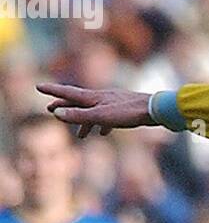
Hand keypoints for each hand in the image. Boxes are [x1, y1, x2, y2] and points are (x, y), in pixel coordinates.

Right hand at [36, 82, 154, 137]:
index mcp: (93, 98)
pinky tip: (104, 133)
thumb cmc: (128, 113)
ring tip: (80, 135)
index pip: (68, 93)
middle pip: (78, 102)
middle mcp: (101, 98)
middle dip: (64, 106)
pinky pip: (108, 117)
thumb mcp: (101, 117)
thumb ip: (79, 116)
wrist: (155, 109)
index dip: (53, 92)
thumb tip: (57, 114)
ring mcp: (113, 104)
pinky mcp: (124, 111)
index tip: (38, 87)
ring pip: (93, 112)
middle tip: (49, 109)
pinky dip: (102, 124)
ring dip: (84, 121)